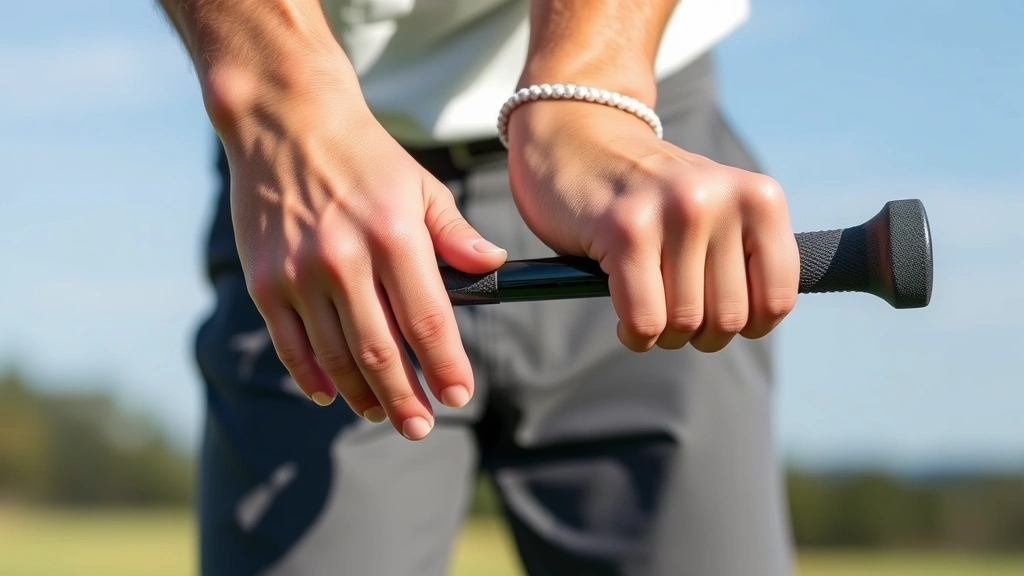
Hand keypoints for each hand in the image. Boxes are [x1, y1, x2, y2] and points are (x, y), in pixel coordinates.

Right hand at [214, 64, 506, 439]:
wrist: (285, 123)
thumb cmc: (363, 156)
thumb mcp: (420, 185)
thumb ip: (455, 233)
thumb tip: (492, 267)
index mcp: (395, 237)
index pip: (428, 320)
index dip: (445, 365)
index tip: (459, 395)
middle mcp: (345, 259)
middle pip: (381, 351)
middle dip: (405, 398)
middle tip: (421, 426)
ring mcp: (299, 274)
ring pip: (336, 356)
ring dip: (362, 394)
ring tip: (382, 414)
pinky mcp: (264, 281)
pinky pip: (290, 345)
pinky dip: (312, 376)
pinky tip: (331, 393)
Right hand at [506, 100, 798, 351]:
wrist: (578, 142)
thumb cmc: (650, 195)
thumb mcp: (716, 208)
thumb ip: (746, 255)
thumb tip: (757, 321)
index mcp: (757, 197)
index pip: (776, 297)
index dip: (750, 325)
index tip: (719, 314)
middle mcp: (718, 199)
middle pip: (727, 318)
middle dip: (700, 334)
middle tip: (676, 314)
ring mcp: (673, 212)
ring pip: (684, 323)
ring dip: (664, 335)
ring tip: (648, 308)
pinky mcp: (625, 230)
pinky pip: (644, 320)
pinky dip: (635, 335)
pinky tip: (625, 321)